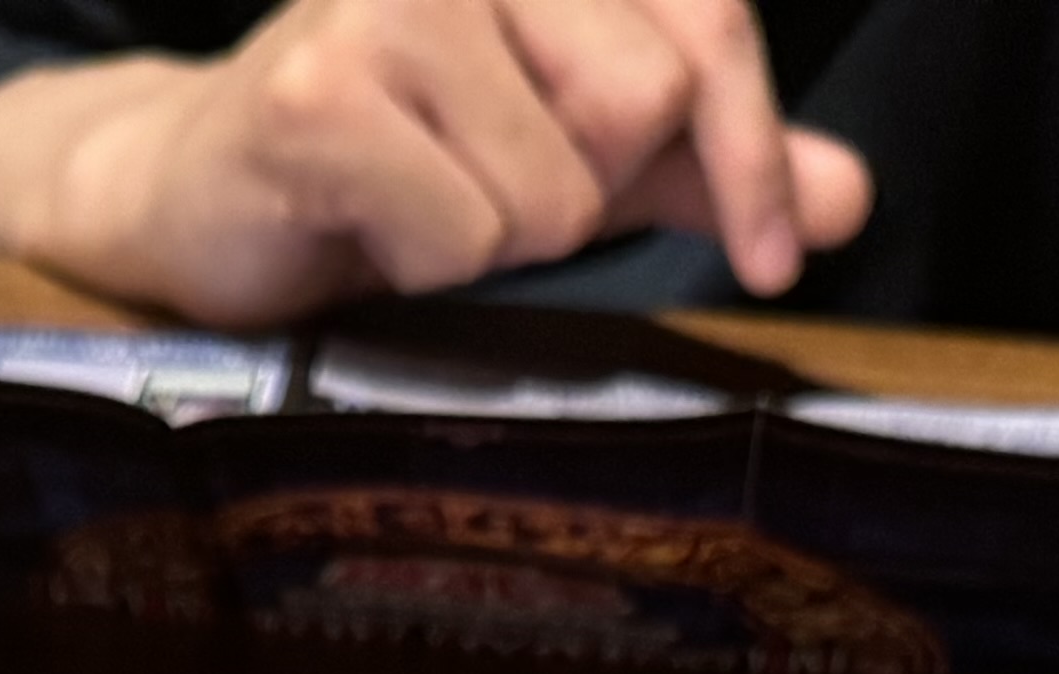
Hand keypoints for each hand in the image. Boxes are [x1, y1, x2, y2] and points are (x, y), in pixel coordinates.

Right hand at [0, 0, 875, 329]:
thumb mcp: (579, 156)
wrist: (207, 193)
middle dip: (582, 188)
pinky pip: (462, 233)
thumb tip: (851, 197)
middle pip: (640, 104)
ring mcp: (385, 2)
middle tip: (488, 182)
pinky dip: (424, 262)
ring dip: (494, 235)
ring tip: (418, 199)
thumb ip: (704, 163)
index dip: (751, 145)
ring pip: (551, 192)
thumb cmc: (405, 161)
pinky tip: (369, 225)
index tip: (779, 253)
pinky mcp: (315, 90)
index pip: (705, 16)